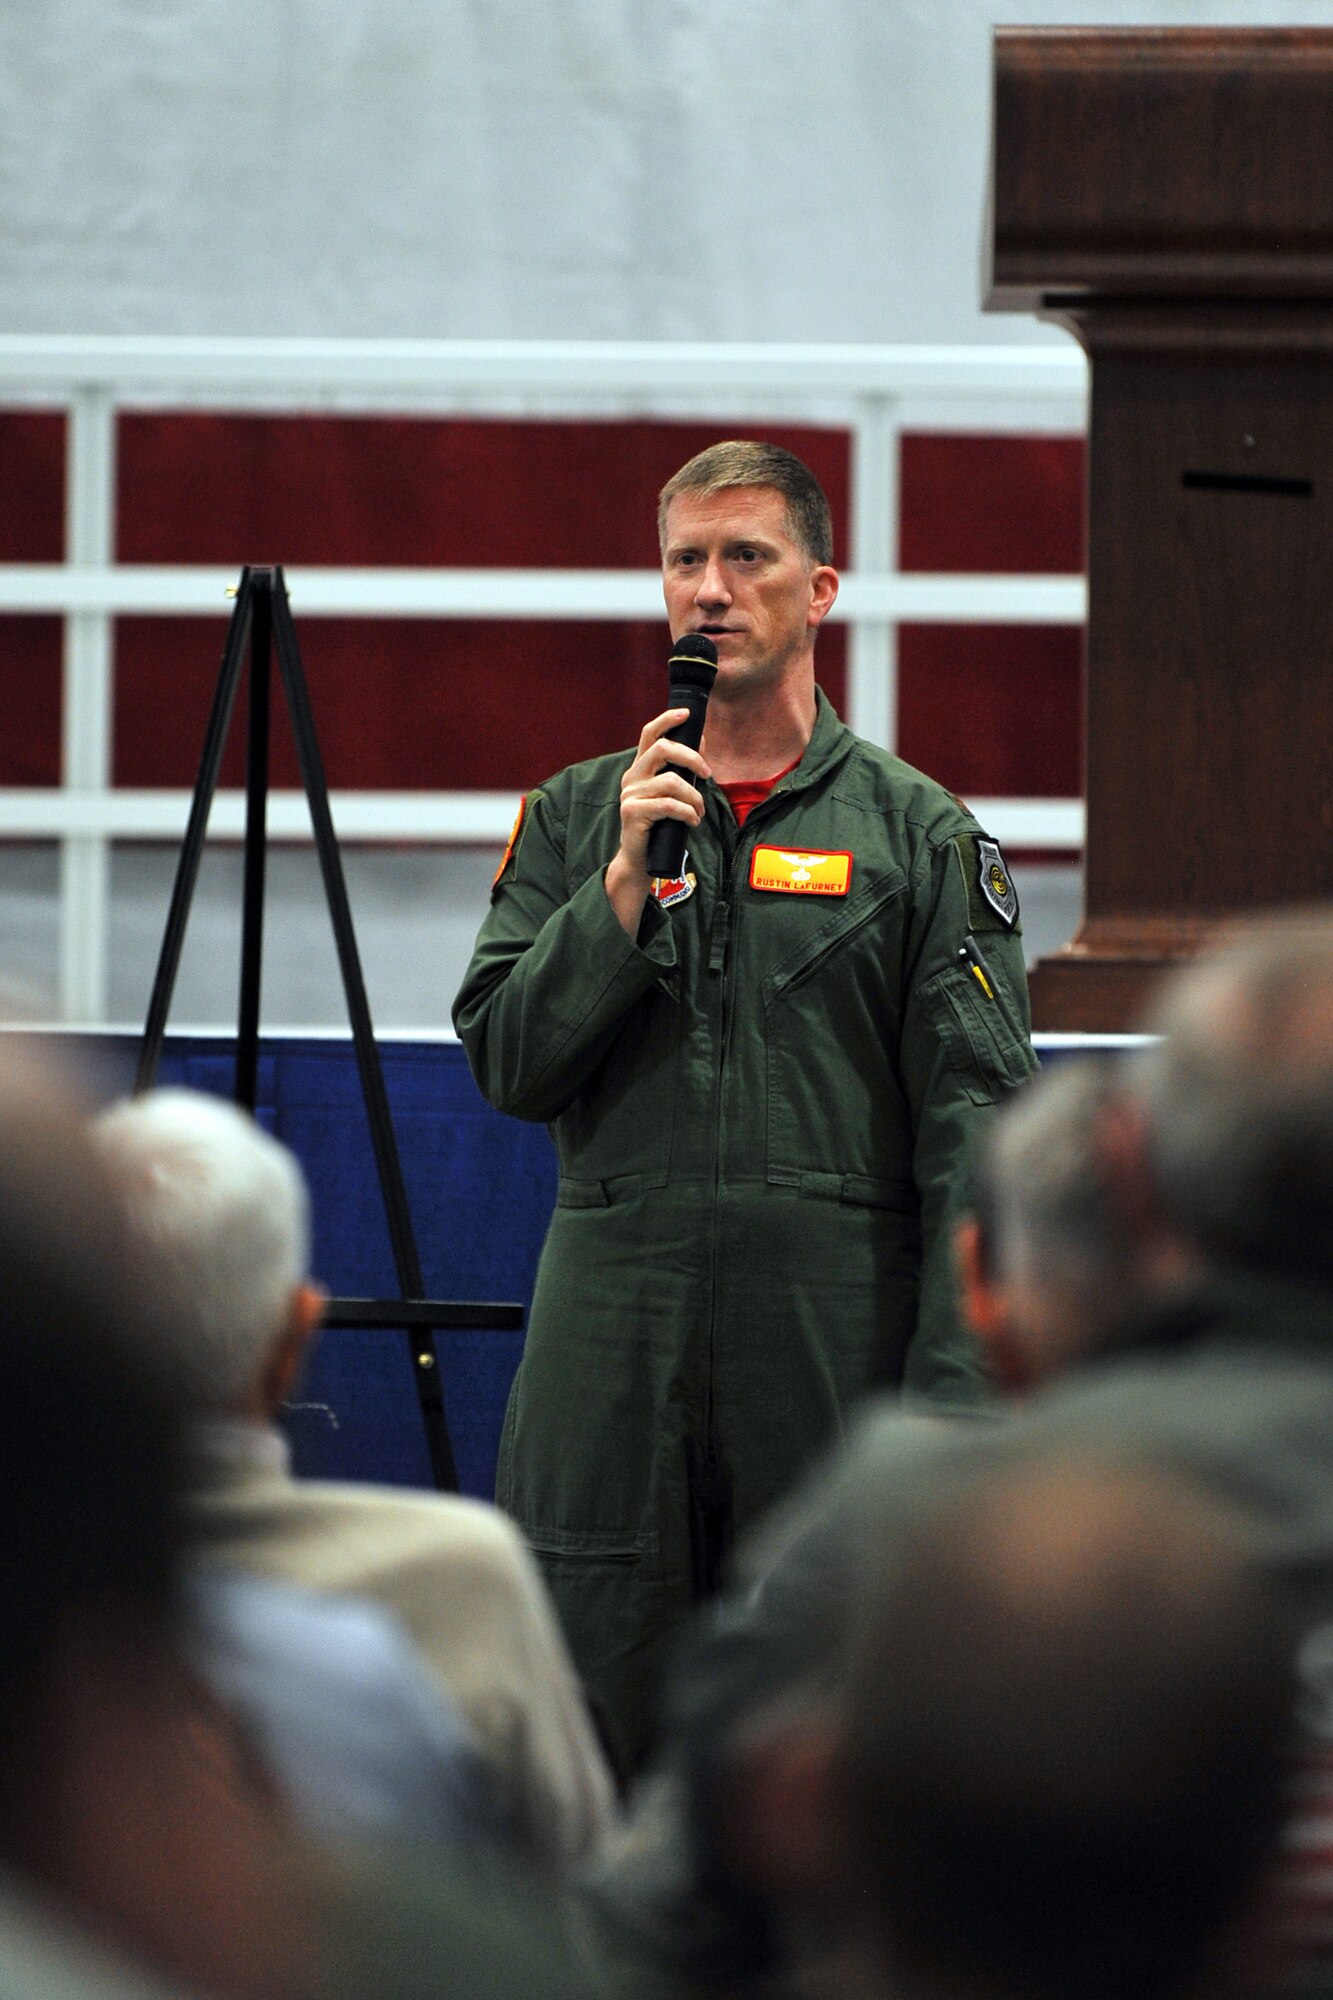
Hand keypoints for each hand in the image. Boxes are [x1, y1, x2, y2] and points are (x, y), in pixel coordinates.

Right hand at [605, 708, 711, 937]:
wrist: (640, 860)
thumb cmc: (660, 827)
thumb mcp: (672, 795)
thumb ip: (681, 771)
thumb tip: (701, 742)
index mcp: (640, 769)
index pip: (649, 734)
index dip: (667, 719)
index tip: (687, 713)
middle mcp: (631, 777)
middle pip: (662, 749)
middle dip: (692, 758)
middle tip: (708, 774)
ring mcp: (630, 795)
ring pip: (672, 781)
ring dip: (695, 797)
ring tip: (699, 812)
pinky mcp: (632, 813)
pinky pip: (669, 805)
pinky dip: (688, 813)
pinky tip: (692, 822)